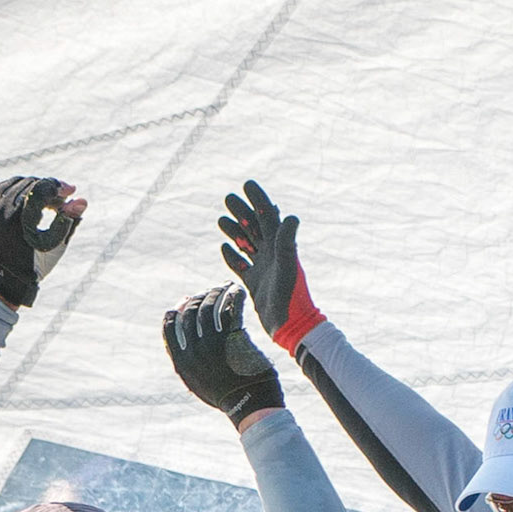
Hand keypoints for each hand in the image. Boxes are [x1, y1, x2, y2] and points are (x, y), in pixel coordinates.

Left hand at [0, 176, 85, 307]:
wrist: (1, 281)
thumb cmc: (33, 267)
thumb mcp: (54, 246)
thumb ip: (68, 221)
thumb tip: (82, 200)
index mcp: (20, 220)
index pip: (41, 189)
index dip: (59, 187)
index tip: (71, 190)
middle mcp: (2, 210)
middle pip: (30, 184)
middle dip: (49, 189)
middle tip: (62, 201)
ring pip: (16, 183)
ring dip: (35, 188)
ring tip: (46, 202)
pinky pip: (2, 188)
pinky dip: (18, 190)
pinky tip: (29, 200)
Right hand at [163, 285, 284, 427]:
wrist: (252, 408)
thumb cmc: (229, 396)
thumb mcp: (200, 384)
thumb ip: (189, 364)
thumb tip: (183, 343)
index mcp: (182, 363)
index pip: (169, 327)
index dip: (177, 310)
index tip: (186, 301)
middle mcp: (195, 352)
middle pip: (190, 313)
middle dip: (198, 298)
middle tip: (210, 292)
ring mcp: (214, 345)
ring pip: (210, 307)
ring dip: (216, 293)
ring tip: (224, 288)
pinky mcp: (235, 340)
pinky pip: (231, 309)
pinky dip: (233, 296)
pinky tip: (237, 292)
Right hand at [219, 180, 324, 354]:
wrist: (290, 327)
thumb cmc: (292, 297)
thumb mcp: (288, 267)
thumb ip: (287, 242)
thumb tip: (291, 216)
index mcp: (280, 248)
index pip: (268, 217)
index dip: (258, 200)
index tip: (247, 184)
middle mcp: (272, 256)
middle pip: (254, 228)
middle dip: (242, 212)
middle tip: (228, 198)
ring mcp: (263, 270)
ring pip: (246, 244)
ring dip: (234, 231)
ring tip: (221, 218)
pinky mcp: (255, 285)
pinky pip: (242, 266)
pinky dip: (233, 256)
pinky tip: (224, 248)